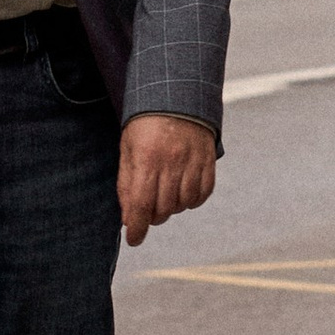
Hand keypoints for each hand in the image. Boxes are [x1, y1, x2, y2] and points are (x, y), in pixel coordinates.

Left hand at [119, 113, 215, 247]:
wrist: (177, 94)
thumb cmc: (144, 124)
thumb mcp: (127, 149)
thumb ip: (126, 184)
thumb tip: (128, 218)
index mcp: (147, 158)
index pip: (142, 204)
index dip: (137, 227)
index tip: (134, 240)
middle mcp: (172, 161)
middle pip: (163, 208)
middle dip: (152, 217)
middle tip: (148, 211)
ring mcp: (193, 161)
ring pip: (183, 203)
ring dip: (172, 208)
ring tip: (165, 199)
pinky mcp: (208, 160)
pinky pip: (203, 193)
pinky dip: (192, 200)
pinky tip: (183, 195)